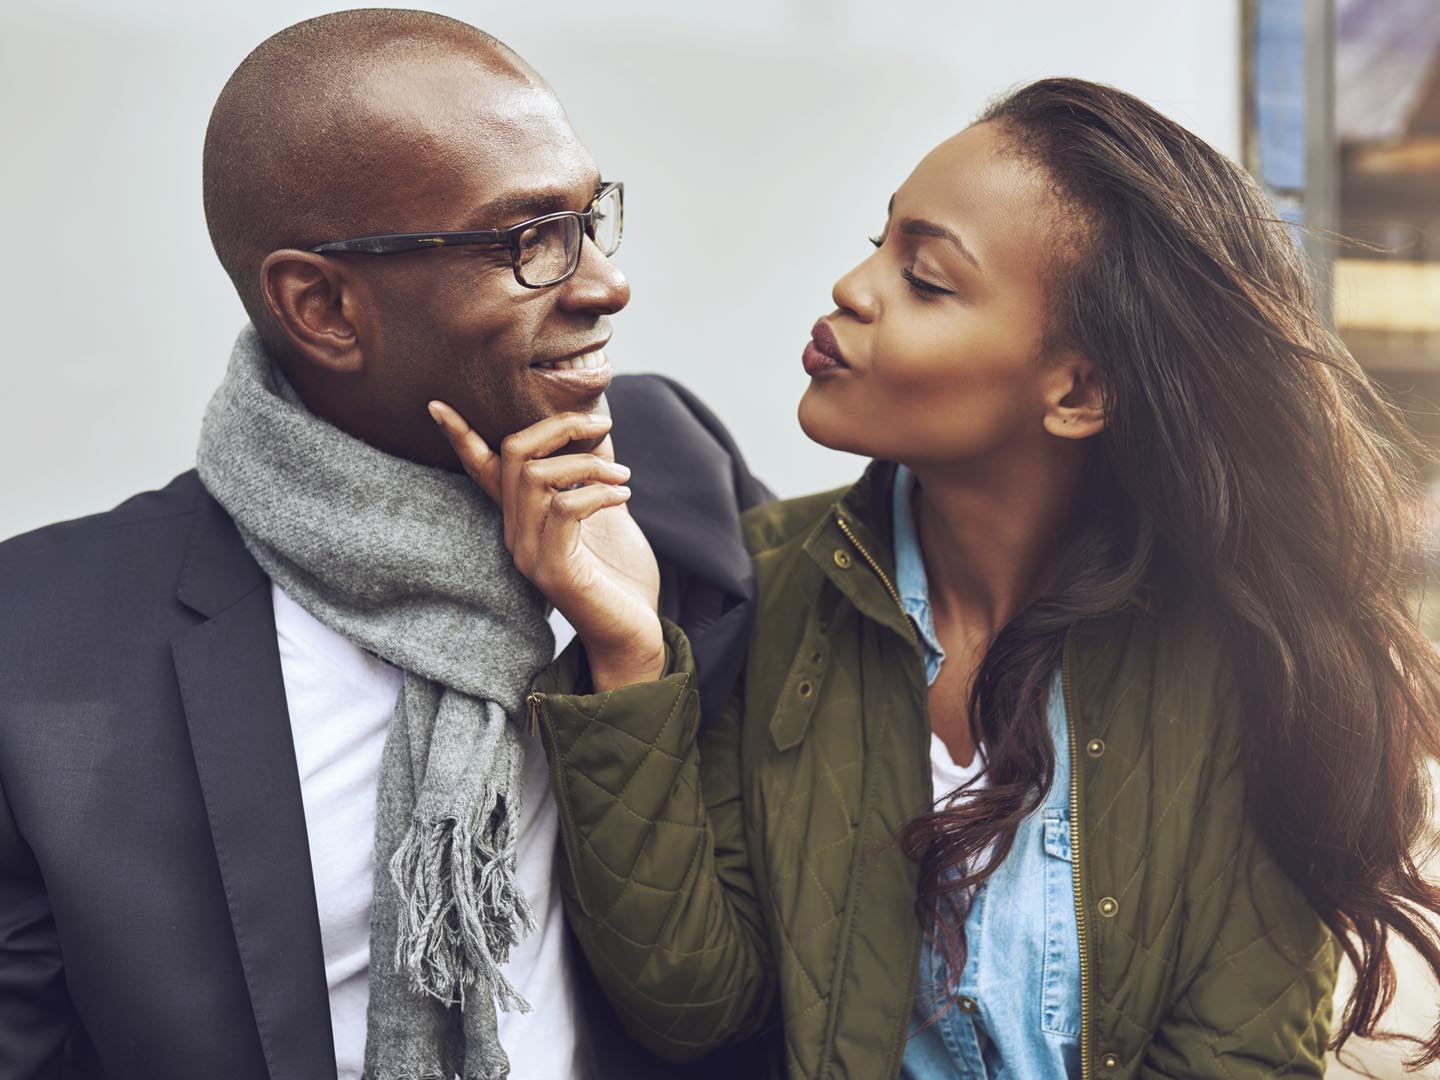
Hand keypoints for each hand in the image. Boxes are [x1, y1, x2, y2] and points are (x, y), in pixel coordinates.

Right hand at [429, 401, 664, 689]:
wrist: (633, 635)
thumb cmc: (620, 577)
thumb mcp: (605, 514)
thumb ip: (590, 476)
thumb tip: (596, 429)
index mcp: (521, 520)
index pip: (483, 471)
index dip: (461, 436)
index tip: (436, 404)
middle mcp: (514, 535)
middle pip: (515, 453)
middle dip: (559, 427)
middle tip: (602, 428)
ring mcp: (529, 553)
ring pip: (538, 476)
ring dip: (589, 464)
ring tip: (623, 477)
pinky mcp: (553, 570)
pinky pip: (566, 507)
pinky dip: (599, 491)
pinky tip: (623, 495)